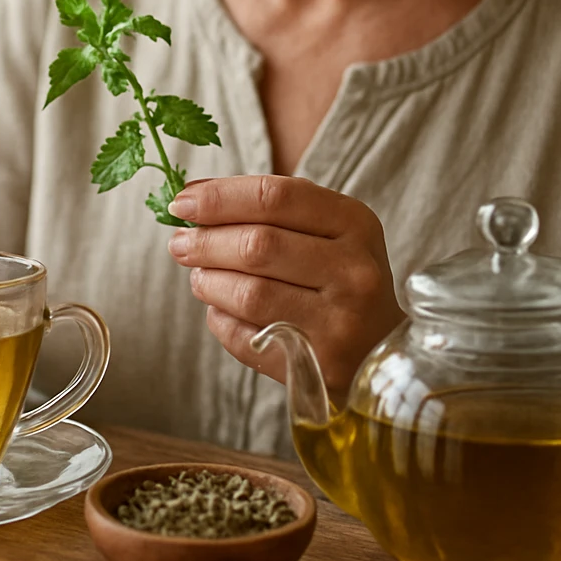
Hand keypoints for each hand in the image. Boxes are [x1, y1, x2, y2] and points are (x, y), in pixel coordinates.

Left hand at [166, 176, 403, 393]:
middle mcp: (353, 272)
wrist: (380, 349)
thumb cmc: (339, 276)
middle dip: (205, 242)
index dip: (220, 197)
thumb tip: (193, 193)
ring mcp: (339, 324)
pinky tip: (221, 310)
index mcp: (355, 223)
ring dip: (208, 282)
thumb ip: (266, 206)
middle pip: (257, 246)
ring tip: (201, 276)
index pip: (276, 197)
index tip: (183, 203)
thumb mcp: (325, 229)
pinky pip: (247, 339)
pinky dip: (221, 321)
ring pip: (248, 294)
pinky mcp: (318, 368)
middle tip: (180, 243)